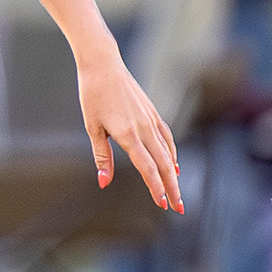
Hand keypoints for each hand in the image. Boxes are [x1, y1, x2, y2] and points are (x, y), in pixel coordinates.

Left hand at [77, 41, 182, 212]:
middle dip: (172, 188)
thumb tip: (104, 182)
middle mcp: (144, 127)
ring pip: (168, 152)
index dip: (156, 187)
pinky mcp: (152, 111)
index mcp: (128, 133)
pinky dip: (172, 154)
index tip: (162, 204)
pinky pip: (167, 137)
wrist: (102, 63)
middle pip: (164, 164)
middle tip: (179, 209)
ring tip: (177, 192)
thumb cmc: (92, 94)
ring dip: (174, 175)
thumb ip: (102, 156)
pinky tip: (174, 164)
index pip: (147, 167)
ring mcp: (150, 118)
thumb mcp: (92, 126)